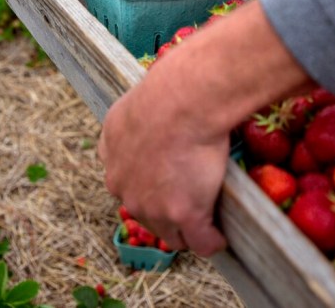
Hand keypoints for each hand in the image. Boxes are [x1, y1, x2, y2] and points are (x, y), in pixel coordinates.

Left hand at [100, 45, 230, 255]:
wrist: (183, 100)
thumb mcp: (129, 108)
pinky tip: (222, 234)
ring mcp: (152, 206)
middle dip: (168, 212)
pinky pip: (202, 242)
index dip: (153, 188)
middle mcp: (125, 189)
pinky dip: (213, 240)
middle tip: (192, 202)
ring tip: (209, 223)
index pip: (130, 188)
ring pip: (172, 234)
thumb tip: (139, 129)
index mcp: (112, 161)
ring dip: (189, 231)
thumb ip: (127, 127)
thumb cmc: (165, 92)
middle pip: (148, 216)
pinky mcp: (184, 216)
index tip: (170, 184)